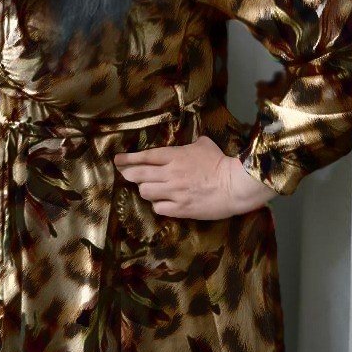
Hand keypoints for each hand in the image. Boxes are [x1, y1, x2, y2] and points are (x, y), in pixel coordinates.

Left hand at [113, 134, 277, 220]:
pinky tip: (161, 203)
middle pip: (139, 175)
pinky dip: (157, 205)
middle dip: (129, 174)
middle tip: (125, 174)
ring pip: (145, 192)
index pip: (145, 156)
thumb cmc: (220, 162)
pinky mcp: (181, 209)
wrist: (234, 185)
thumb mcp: (204, 144)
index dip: (129, 158)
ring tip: (147, 189)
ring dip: (144, 190)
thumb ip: (191, 143)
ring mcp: (174, 192)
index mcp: (175, 156)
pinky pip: (159, 208)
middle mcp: (170, 174)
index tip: (118, 160)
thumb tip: (190, 142)